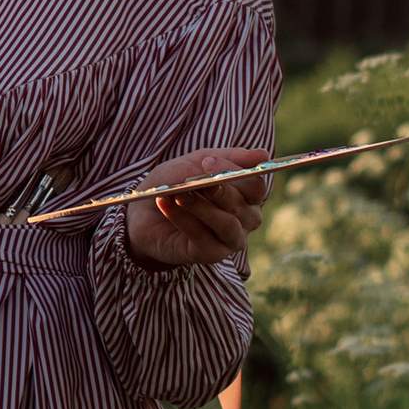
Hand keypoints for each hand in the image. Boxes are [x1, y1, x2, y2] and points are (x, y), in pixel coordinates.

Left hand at [123, 148, 264, 270]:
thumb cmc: (175, 184)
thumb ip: (227, 158)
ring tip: (179, 194)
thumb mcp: (196, 163)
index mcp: (248, 196)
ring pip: (226, 223)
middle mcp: (246, 219)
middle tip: (193, 180)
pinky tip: (166, 205)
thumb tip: (263, 154)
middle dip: (218, 190)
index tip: (206, 161)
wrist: (145, 213)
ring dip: (201, 207)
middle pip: (243, 204)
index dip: (233, 171)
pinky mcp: (211, 254)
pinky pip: (203, 237)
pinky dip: (183, 220)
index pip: (255, 184)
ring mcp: (231, 239)